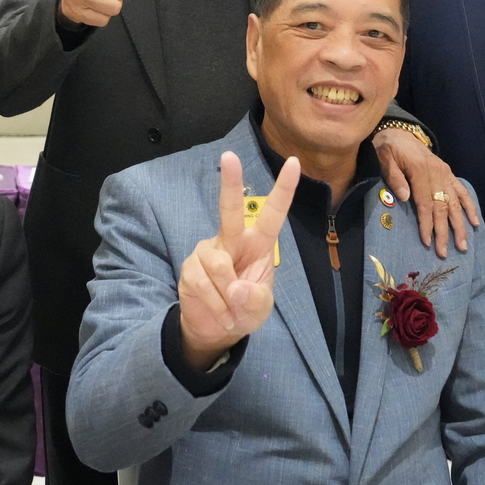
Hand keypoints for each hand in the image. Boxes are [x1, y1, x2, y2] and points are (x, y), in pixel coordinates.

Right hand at [179, 152, 299, 369]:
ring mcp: (207, 251)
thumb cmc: (244, 309)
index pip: (272, 214)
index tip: (294, 163)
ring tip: (230, 310)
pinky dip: (215, 304)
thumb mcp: (259, 309)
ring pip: (218, 266)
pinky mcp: (190, 266)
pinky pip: (203, 283)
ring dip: (227, 297)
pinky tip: (219, 312)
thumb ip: (254, 300)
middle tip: (229, 156)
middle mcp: (231, 240)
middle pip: (230, 209)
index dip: (284, 190)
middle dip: (230, 183)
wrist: (215, 329)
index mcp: (257, 244)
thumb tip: (236, 289)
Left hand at [373, 130, 478, 256]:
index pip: (425, 203)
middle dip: (444, 231)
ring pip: (455, 203)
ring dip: (460, 225)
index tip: (427, 242)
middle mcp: (437, 173)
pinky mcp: (449, 174)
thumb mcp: (384, 158)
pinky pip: (462, 191)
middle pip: (442, 207)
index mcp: (419, 171)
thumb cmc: (388, 148)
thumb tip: (405, 197)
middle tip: (446, 252)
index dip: (427, 224)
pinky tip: (475, 222)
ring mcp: (445, 174)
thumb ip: (394, 177)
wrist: (399, 132)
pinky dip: (470, 207)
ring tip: (463, 245)